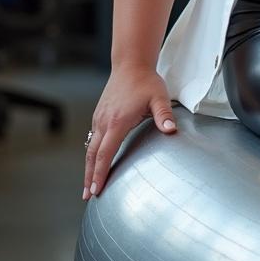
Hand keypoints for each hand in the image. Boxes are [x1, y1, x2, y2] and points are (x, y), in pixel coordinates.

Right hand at [84, 66, 176, 199]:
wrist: (130, 65)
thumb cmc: (146, 82)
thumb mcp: (159, 97)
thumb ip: (165, 115)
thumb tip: (171, 130)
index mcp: (117, 122)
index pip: (105, 153)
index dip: (100, 173)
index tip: (96, 189)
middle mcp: (104, 122)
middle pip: (92, 155)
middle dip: (89, 177)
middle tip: (88, 196)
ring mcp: (99, 118)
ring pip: (90, 148)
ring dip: (88, 167)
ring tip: (88, 185)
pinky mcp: (99, 115)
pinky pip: (92, 139)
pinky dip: (91, 154)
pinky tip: (93, 163)